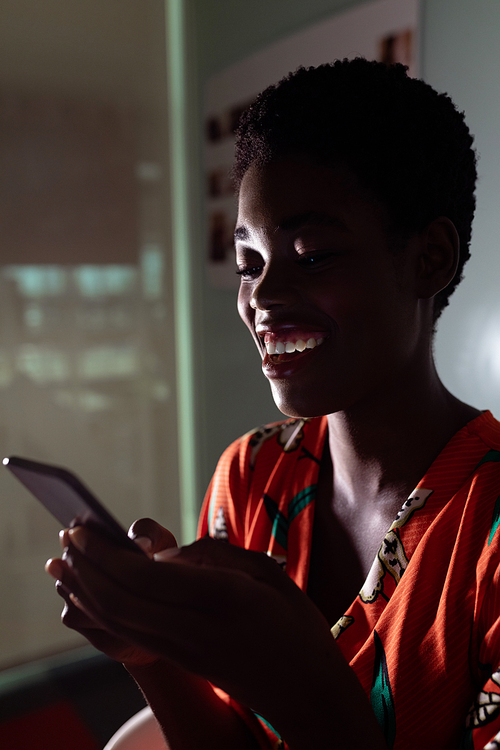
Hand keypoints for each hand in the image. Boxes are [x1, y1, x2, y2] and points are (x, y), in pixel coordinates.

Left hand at [47, 528, 342, 724]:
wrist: (306, 693)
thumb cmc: (294, 625)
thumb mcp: (267, 574)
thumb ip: (215, 556)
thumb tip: (166, 554)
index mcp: (221, 600)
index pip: (146, 577)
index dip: (106, 553)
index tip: (83, 527)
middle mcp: (193, 630)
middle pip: (120, 600)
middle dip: (86, 565)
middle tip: (68, 534)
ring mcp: (182, 652)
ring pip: (117, 621)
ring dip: (85, 588)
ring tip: (67, 560)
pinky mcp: (178, 662)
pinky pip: (128, 635)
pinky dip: (99, 610)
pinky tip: (89, 592)